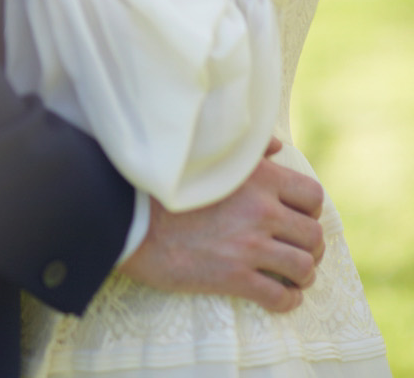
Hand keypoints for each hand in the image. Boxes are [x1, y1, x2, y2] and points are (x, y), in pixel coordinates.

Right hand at [119, 140, 325, 313]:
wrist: (134, 218)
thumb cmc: (170, 185)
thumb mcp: (213, 157)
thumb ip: (251, 152)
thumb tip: (278, 147)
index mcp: (260, 178)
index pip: (313, 196)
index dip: (311, 211)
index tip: (299, 218)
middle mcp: (262, 210)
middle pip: (314, 235)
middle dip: (311, 247)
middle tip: (299, 251)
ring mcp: (250, 246)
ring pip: (304, 268)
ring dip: (303, 275)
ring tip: (293, 277)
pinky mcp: (235, 277)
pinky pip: (280, 297)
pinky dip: (287, 301)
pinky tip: (280, 297)